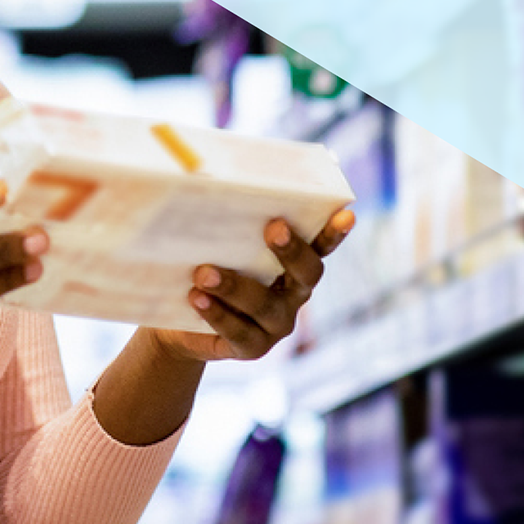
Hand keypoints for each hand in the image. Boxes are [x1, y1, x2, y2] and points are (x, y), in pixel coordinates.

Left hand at [145, 208, 355, 363]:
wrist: (177, 324)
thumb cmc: (201, 272)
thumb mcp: (216, 247)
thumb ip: (226, 224)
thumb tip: (205, 176)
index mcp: (294, 267)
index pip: (321, 247)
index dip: (334, 233)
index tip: (345, 214)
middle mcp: (294, 296)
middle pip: (306, 275)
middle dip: (291, 251)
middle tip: (271, 228)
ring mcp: (276, 325)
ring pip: (265, 305)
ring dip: (235, 286)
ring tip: (203, 271)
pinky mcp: (253, 348)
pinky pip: (239, 332)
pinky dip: (217, 314)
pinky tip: (196, 297)